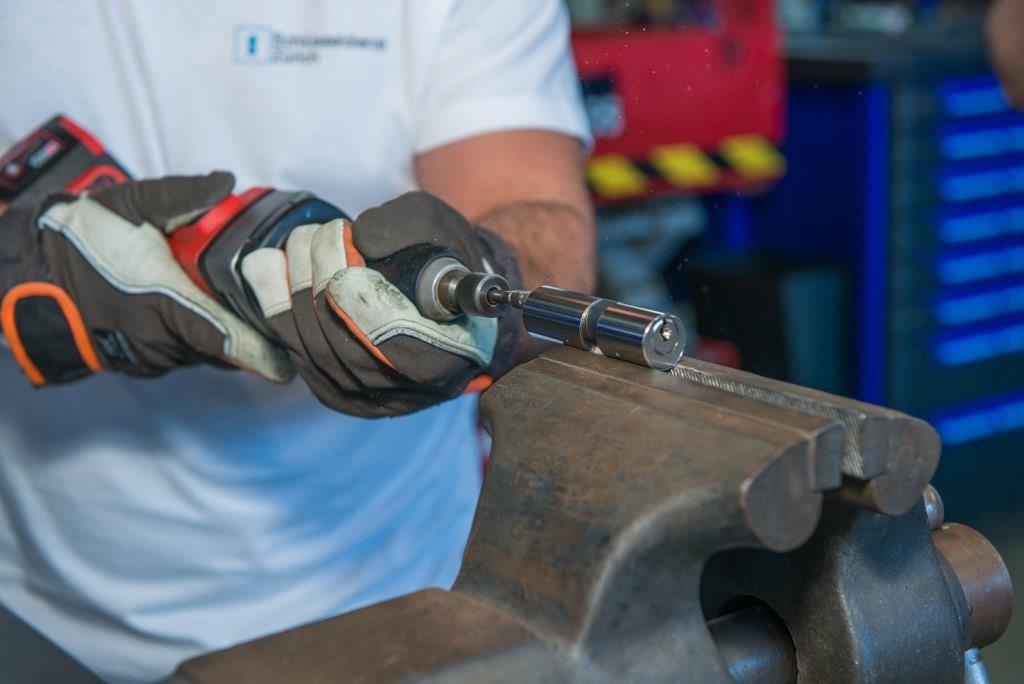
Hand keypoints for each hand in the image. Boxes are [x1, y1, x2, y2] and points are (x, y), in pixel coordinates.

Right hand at [0, 173, 292, 384]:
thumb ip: (182, 195)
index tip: (288, 363)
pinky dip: (203, 336)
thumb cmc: (79, 241)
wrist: (26, 276)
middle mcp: (164, 338)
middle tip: (279, 307)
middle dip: (253, 331)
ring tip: (245, 300)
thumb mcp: (130, 204)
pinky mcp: (144, 361)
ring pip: (209, 351)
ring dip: (227, 331)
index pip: (228, 340)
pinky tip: (209, 308)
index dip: (262, 353)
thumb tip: (226, 184)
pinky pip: (188, 352)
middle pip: (228, 346)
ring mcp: (153, 355)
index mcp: (166, 303)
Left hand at [240, 191, 520, 416]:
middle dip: (321, 276)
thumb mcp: (443, 233)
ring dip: (295, 281)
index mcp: (447, 356)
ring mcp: (364, 397)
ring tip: (305, 240)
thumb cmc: (447, 264)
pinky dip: (274, 301)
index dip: (365, 302)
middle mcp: (404, 389)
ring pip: (309, 343)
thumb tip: (359, 236)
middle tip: (323, 233)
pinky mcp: (331, 391)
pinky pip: (289, 348)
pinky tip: (276, 264)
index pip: (397, 341)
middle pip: (342, 342)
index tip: (348, 260)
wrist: (445, 304)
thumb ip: (408, 230)